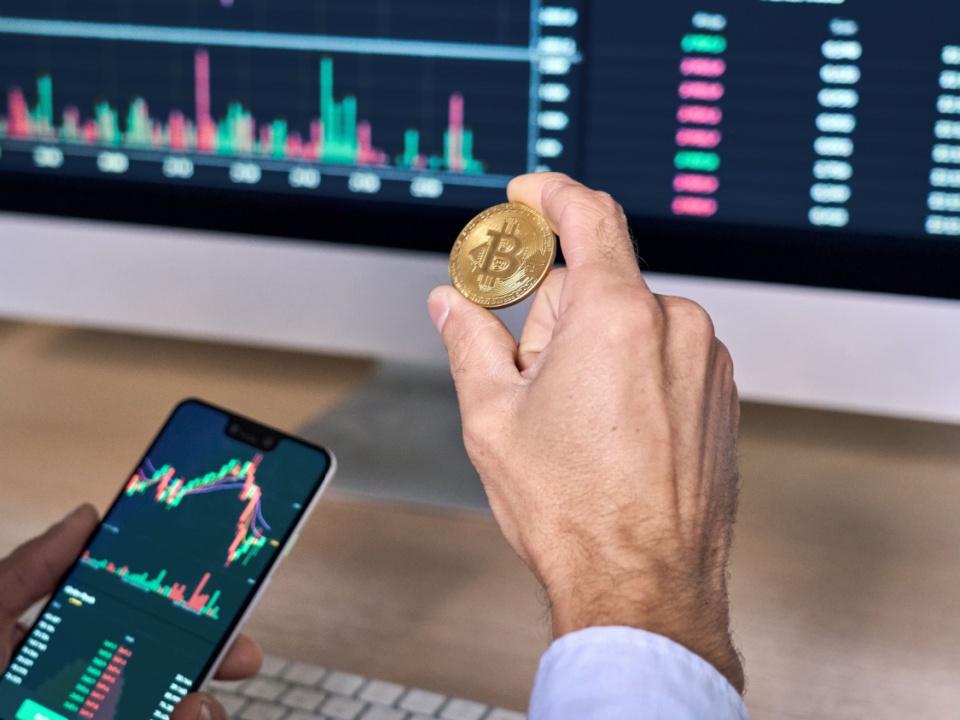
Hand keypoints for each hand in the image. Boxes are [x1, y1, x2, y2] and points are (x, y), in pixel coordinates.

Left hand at [0, 504, 262, 719]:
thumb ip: (32, 566)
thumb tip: (86, 514)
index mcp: (68, 641)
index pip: (141, 620)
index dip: (187, 608)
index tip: (222, 591)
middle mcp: (86, 687)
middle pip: (168, 672)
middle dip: (214, 659)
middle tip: (239, 653)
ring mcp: (88, 717)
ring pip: (163, 713)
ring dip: (195, 706)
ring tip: (197, 706)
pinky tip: (177, 718)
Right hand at [428, 173, 743, 690]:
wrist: (642, 587)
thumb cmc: (573, 511)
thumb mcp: (493, 417)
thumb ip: (469, 339)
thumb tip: (447, 303)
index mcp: (617, 316)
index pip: (589, 216)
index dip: (552, 194)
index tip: (530, 192)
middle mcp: (676, 326)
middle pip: (596, 286)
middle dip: (554, 320)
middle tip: (532, 389)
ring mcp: (706, 363)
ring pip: (631, 325)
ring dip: (594, 352)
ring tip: (577, 428)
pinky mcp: (720, 396)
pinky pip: (664, 358)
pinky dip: (631, 377)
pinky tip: (611, 438)